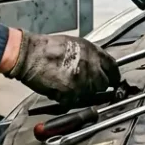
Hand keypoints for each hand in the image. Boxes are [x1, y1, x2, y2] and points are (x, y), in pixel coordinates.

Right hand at [6, 32, 120, 104]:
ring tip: (69, 85)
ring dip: (83, 93)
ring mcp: (82, 82)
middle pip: (104, 84)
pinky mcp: (71, 94)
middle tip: (86, 84)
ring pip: (91, 94)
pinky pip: (76, 101)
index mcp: (93, 52)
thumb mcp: (75, 44)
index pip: (113, 67)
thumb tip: (98, 65)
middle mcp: (91, 67)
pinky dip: (70, 99)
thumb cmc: (47, 48)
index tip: (113, 80)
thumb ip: (90, 55)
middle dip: (97, 86)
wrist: (30, 55)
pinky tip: (61, 89)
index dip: (113, 75)